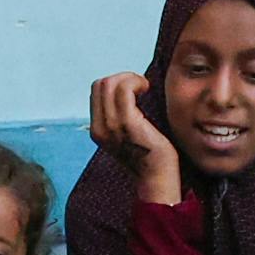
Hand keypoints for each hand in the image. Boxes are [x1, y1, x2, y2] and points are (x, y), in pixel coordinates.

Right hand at [85, 72, 182, 203]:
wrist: (157, 177)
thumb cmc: (149, 154)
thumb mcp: (127, 134)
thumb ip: (119, 117)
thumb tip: (125, 91)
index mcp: (97, 130)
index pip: (96, 91)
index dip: (116, 82)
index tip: (134, 90)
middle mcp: (100, 128)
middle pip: (100, 84)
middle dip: (122, 77)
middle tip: (140, 87)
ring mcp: (112, 125)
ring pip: (110, 84)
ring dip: (130, 78)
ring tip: (143, 87)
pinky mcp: (128, 123)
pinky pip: (124, 89)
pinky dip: (135, 81)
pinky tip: (146, 88)